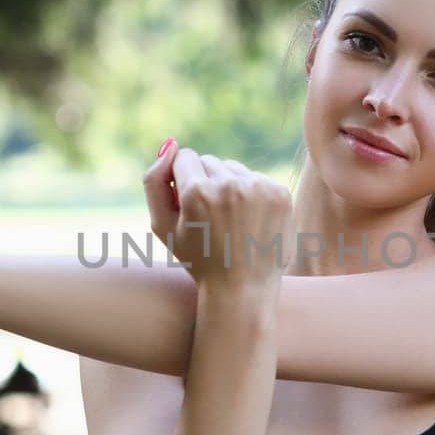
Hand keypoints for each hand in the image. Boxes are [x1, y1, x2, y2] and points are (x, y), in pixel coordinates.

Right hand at [143, 140, 292, 287]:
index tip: (189, 204)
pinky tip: (250, 222)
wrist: (243, 289)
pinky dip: (252, 195)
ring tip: (231, 222)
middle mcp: (229, 184)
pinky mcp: (280, 192)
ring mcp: (259, 187)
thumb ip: (154, 181)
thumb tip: (170, 145)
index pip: (184, 157)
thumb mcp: (162, 226)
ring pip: (234, 168)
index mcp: (197, 192)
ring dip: (229, 187)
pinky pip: (257, 179)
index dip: (183, 181)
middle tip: (210, 219)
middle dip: (206, 183)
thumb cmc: (198, 260)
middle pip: (210, 162)